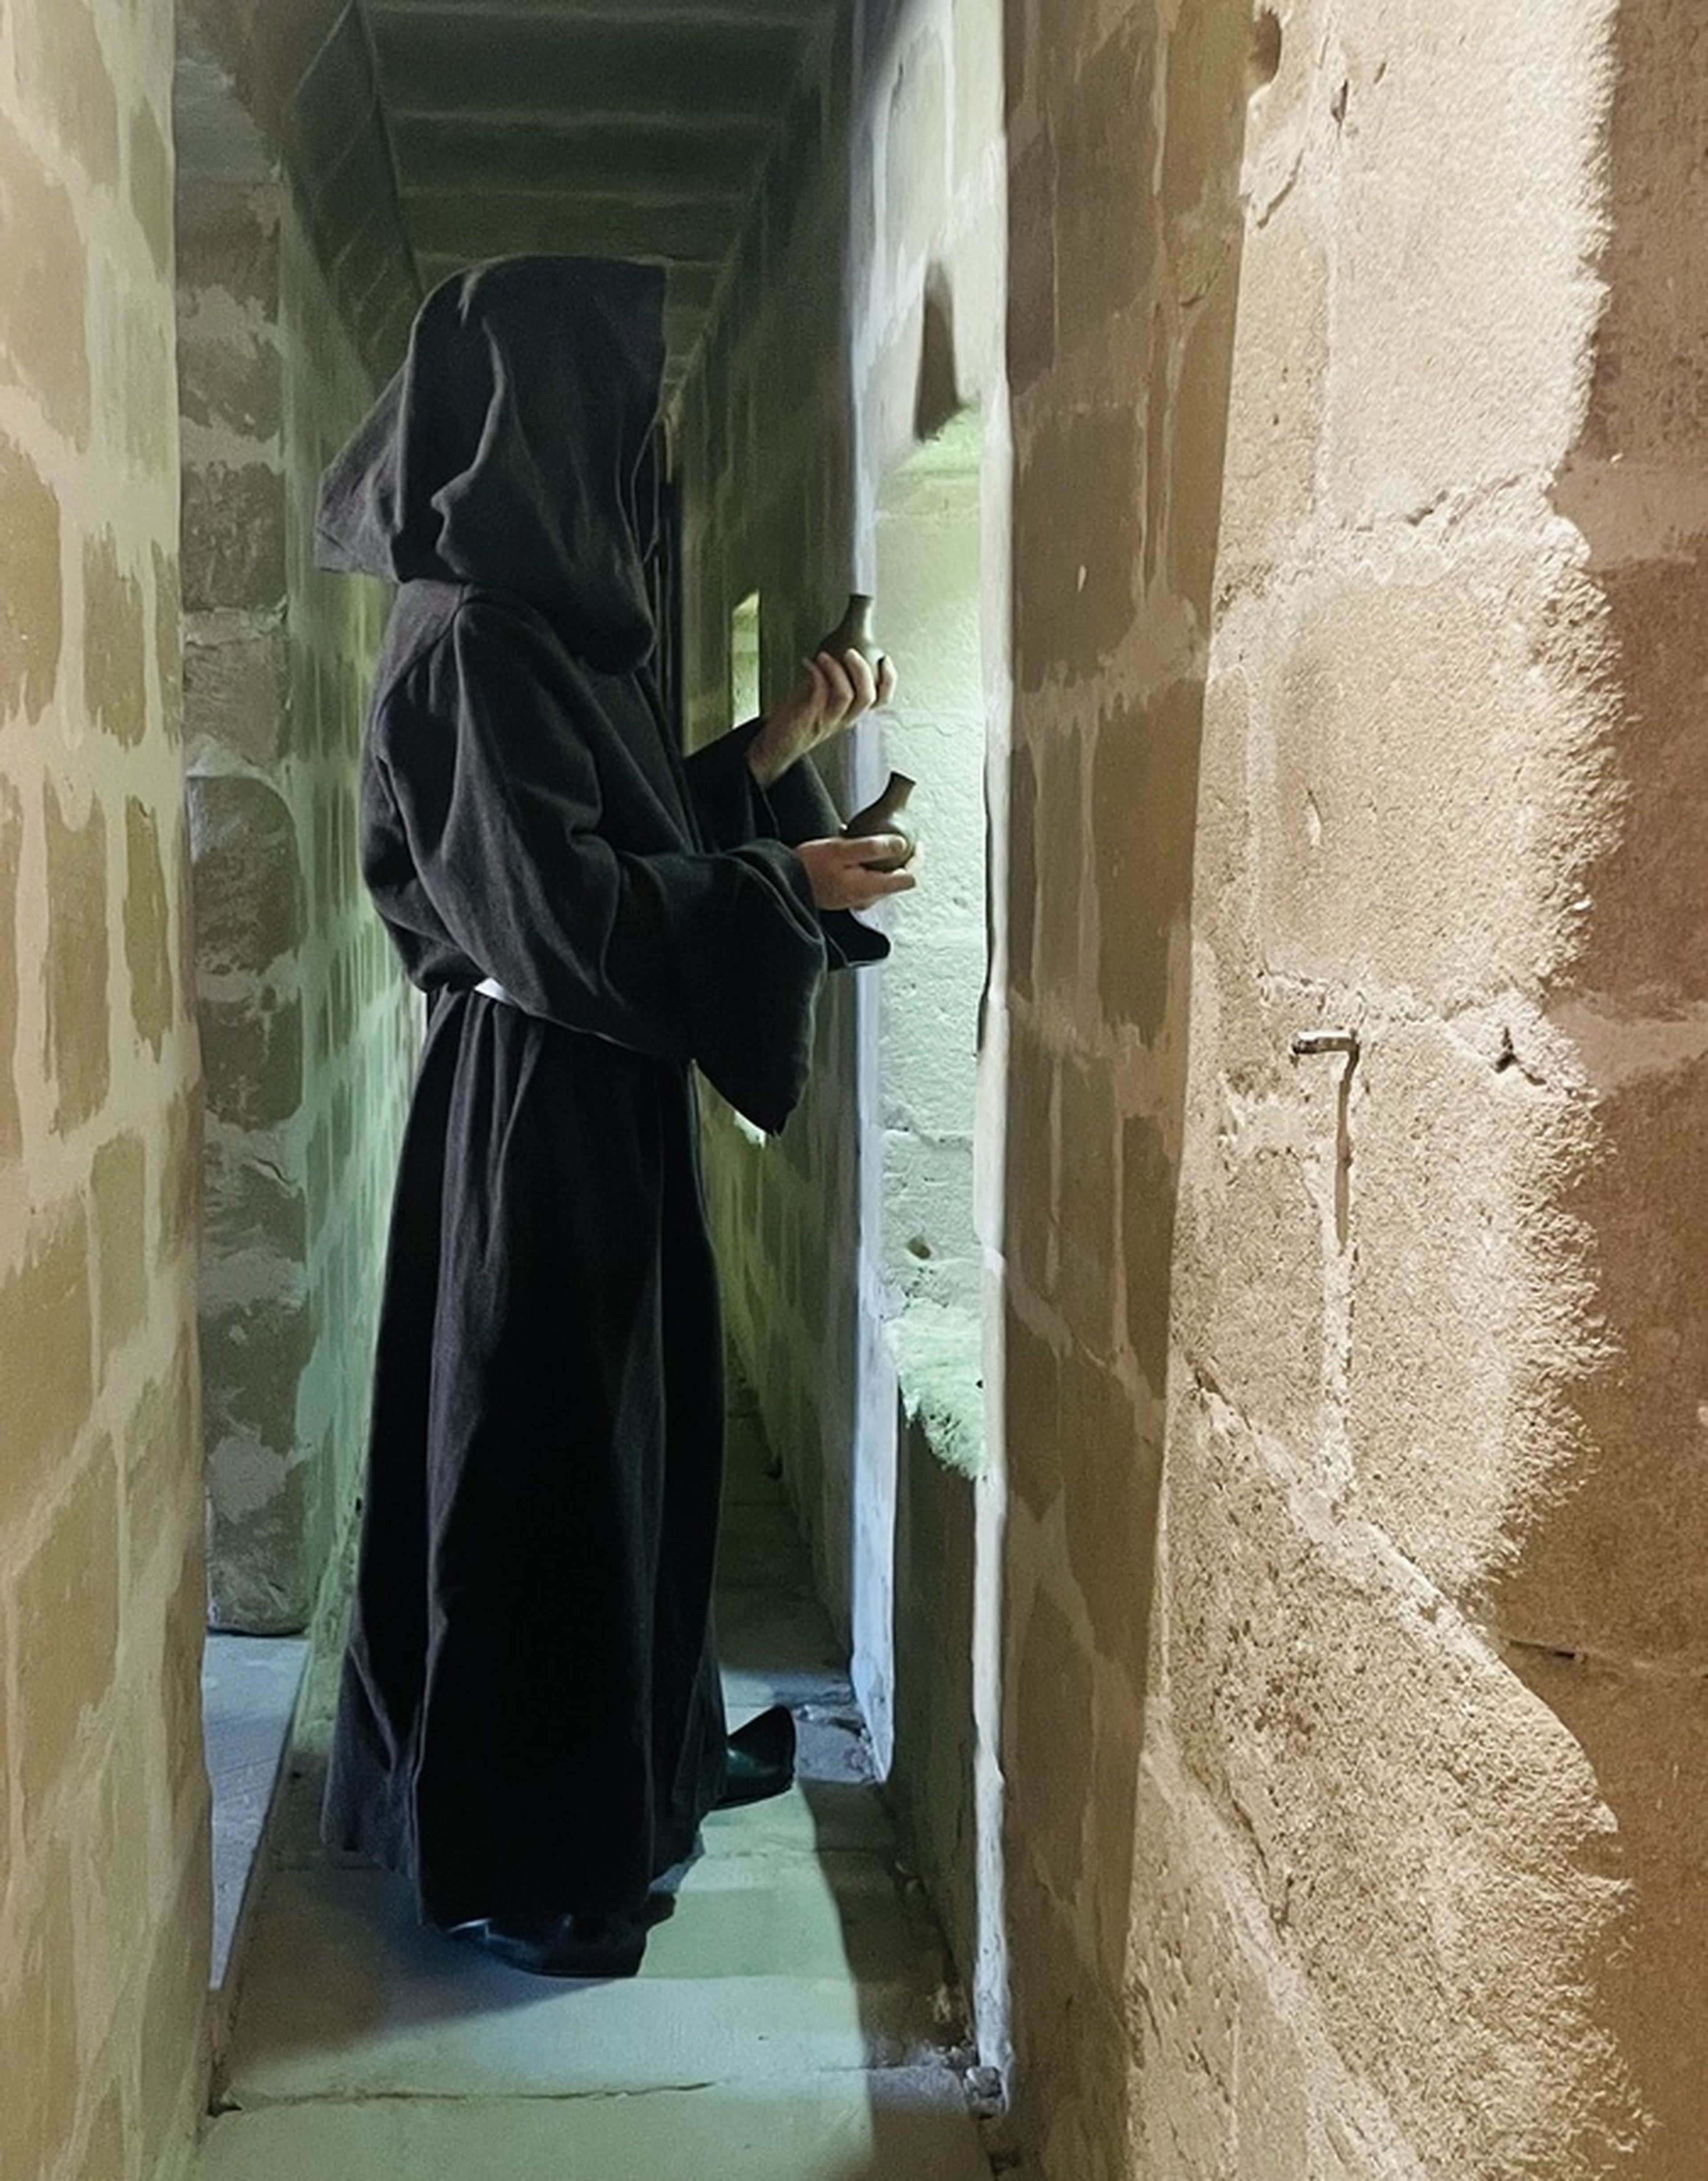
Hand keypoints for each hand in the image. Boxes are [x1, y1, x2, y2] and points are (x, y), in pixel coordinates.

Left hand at [748, 648, 898, 787]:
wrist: (776, 745)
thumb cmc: (797, 720)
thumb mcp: (823, 701)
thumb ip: (834, 683)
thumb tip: (840, 654)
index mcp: (851, 713)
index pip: (881, 700)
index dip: (889, 679)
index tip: (884, 658)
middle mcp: (843, 719)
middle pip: (867, 696)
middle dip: (862, 670)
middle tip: (850, 651)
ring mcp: (827, 720)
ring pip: (845, 695)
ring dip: (836, 670)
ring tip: (824, 655)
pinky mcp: (809, 718)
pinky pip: (818, 692)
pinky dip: (814, 672)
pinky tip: (807, 662)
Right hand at [793, 835, 917, 911]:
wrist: (783, 883)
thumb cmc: (808, 866)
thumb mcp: (841, 849)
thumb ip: (873, 847)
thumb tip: (901, 844)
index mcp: (870, 888)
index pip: (909, 878)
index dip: (917, 859)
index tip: (917, 842)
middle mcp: (867, 898)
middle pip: (898, 879)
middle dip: (902, 857)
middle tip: (899, 835)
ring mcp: (858, 899)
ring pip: (883, 878)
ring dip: (883, 859)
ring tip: (874, 838)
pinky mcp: (848, 895)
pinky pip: (868, 879)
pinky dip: (868, 864)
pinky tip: (854, 849)